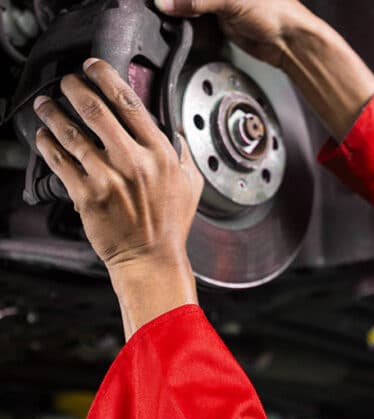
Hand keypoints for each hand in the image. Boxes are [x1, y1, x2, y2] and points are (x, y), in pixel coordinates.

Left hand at [34, 58, 203, 337]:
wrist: (150, 258)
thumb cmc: (170, 224)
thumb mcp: (191, 185)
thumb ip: (185, 155)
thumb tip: (177, 132)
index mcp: (161, 155)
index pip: (130, 105)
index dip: (108, 80)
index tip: (95, 68)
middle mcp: (135, 162)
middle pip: (96, 111)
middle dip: (75, 89)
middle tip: (67, 82)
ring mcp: (109, 178)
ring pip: (72, 134)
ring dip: (54, 113)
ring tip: (46, 104)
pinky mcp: (87, 195)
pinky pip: (60, 161)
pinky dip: (48, 144)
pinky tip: (43, 135)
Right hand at [155, 0, 373, 139]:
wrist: (289, 41)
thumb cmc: (275, 12)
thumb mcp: (229, 0)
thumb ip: (195, 1)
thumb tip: (165, 3)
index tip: (157, 0)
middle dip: (174, 0)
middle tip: (159, 5)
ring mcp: (217, 1)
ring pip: (188, 1)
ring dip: (176, 6)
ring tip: (163, 9)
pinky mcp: (216, 17)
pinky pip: (192, 14)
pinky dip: (182, 16)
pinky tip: (173, 16)